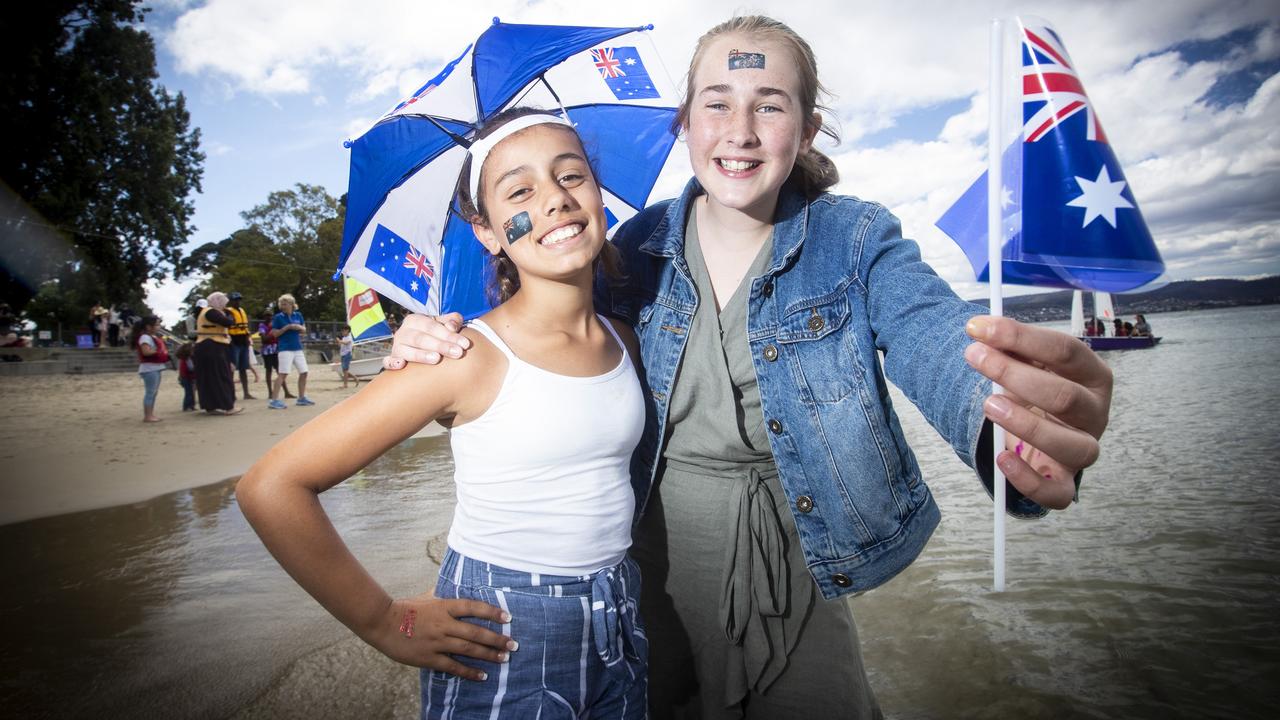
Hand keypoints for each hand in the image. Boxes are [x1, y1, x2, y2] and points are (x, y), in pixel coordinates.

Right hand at [371, 592, 515, 679]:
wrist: (382, 623)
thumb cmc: (405, 607)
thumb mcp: (426, 597)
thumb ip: (442, 594)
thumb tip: (453, 584)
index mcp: (444, 606)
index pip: (473, 607)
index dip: (492, 612)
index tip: (508, 617)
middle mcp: (443, 624)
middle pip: (476, 632)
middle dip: (497, 639)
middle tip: (513, 644)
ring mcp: (437, 641)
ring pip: (468, 649)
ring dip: (488, 654)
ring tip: (504, 658)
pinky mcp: (429, 657)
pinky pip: (453, 666)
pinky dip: (469, 672)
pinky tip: (482, 675)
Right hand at [383, 312, 471, 369]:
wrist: (419, 345)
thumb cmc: (436, 334)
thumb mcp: (444, 324)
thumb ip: (453, 321)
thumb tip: (452, 327)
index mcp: (414, 320)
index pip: (432, 326)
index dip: (449, 335)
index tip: (465, 344)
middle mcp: (403, 332)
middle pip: (421, 339)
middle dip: (441, 346)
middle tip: (458, 353)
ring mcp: (396, 347)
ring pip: (406, 350)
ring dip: (421, 355)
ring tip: (436, 359)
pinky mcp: (392, 360)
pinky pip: (388, 362)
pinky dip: (392, 363)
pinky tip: (401, 365)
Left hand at [964, 315, 1112, 508]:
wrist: (1037, 435)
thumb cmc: (1034, 392)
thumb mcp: (1026, 365)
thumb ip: (1011, 348)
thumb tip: (983, 330)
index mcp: (1092, 374)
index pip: (1065, 350)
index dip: (1021, 336)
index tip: (977, 327)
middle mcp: (1095, 412)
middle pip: (1064, 395)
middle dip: (1013, 374)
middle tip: (974, 357)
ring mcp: (1084, 449)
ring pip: (1070, 444)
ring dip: (1027, 424)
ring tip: (989, 404)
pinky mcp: (1066, 483)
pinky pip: (1057, 493)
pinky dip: (1029, 480)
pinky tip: (1003, 458)